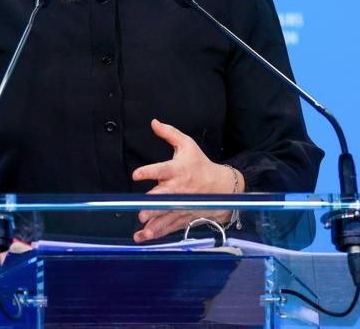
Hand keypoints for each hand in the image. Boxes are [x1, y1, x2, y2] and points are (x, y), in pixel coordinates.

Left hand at [131, 119, 243, 242]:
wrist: (222, 187)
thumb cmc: (201, 165)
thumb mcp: (187, 145)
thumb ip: (169, 133)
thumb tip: (153, 122)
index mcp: (177, 170)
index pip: (162, 170)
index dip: (149, 171)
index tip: (136, 174)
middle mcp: (178, 189)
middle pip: (164, 198)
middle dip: (154, 206)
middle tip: (142, 212)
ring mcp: (181, 205)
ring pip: (166, 216)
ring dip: (154, 223)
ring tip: (142, 229)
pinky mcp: (182, 217)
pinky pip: (169, 226)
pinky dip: (157, 233)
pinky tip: (144, 237)